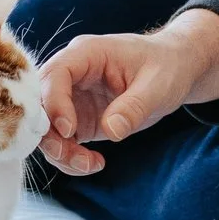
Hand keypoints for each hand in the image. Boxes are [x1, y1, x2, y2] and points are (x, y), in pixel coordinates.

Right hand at [36, 9, 218, 175]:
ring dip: (61, 152)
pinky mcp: (79, 118)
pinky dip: (71, 157)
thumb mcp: (158, 84)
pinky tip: (94, 163)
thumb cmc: (168, 66)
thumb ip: (134, 106)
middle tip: (74, 157)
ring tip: (90, 165)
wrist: (177, 69)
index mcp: (87, 54)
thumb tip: (112, 131)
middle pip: (41, 104)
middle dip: (51, 135)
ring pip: (47, 128)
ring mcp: (73, 97)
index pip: (55, 75)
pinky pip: (62, 141)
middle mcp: (73, 74)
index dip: (54, 103)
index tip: (69, 131)